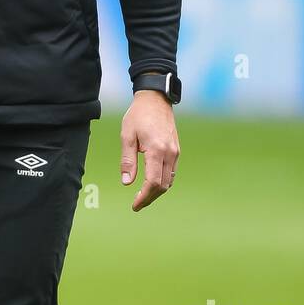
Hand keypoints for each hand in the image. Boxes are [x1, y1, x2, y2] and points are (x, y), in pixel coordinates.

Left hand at [120, 90, 179, 211]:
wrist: (155, 99)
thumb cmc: (138, 115)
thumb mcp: (127, 136)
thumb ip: (127, 160)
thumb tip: (127, 183)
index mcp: (156, 150)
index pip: (153, 182)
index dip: (144, 197)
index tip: (135, 205)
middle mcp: (170, 153)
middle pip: (163, 185)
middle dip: (150, 198)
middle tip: (137, 204)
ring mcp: (175, 152)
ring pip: (169, 181)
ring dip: (157, 191)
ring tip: (143, 196)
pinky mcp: (176, 150)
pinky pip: (171, 172)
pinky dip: (163, 182)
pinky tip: (151, 183)